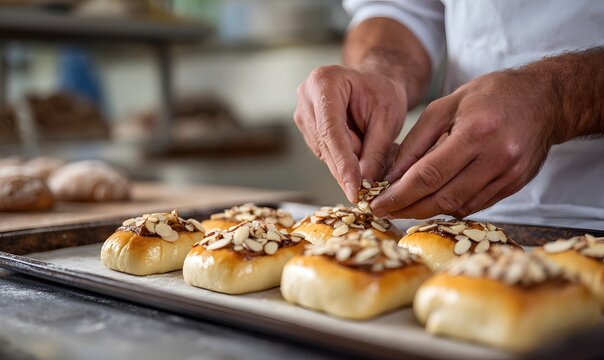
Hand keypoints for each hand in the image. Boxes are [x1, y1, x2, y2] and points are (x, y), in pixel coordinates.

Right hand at [294, 65, 406, 200]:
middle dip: (347, 166)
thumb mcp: (388, 120)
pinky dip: (342, 157)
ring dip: (347, 160)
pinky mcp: (305, 127)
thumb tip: (364, 183)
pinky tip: (358, 146)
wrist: (375, 85)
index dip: (343, 162)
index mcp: (325, 81)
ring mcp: (302, 112)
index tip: (354, 189)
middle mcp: (306, 95)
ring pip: (323, 152)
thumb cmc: (383, 94)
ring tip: (369, 145)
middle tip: (369, 184)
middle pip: (324, 144)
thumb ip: (376, 152)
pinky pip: (323, 152)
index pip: (331, 130)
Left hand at [372, 70, 561, 218]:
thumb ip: (416, 141)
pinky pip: (476, 205)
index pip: (429, 174)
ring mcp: (510, 175)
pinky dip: (451, 206)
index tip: (377, 205)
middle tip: (385, 211)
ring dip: (428, 211)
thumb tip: (391, 176)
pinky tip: (434, 201)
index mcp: (476, 132)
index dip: (400, 195)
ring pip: (460, 207)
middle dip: (409, 208)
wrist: (545, 99)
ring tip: (404, 207)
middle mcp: (497, 157)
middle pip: (443, 197)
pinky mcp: (516, 184)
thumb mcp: (446, 105)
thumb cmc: (490, 95)